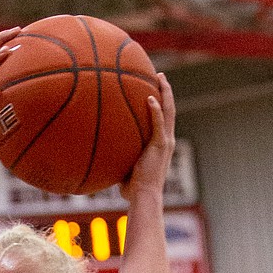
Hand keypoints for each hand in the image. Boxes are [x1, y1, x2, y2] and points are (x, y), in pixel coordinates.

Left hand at [123, 75, 175, 201]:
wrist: (143, 197)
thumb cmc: (133, 189)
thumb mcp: (126, 167)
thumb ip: (119, 156)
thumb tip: (102, 153)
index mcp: (162, 144)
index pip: (164, 119)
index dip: (161, 103)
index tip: (155, 89)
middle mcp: (167, 140)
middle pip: (170, 109)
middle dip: (166, 90)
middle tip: (160, 76)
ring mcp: (165, 142)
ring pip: (169, 111)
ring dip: (165, 93)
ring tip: (160, 77)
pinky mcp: (160, 145)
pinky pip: (158, 123)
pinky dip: (155, 110)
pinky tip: (149, 98)